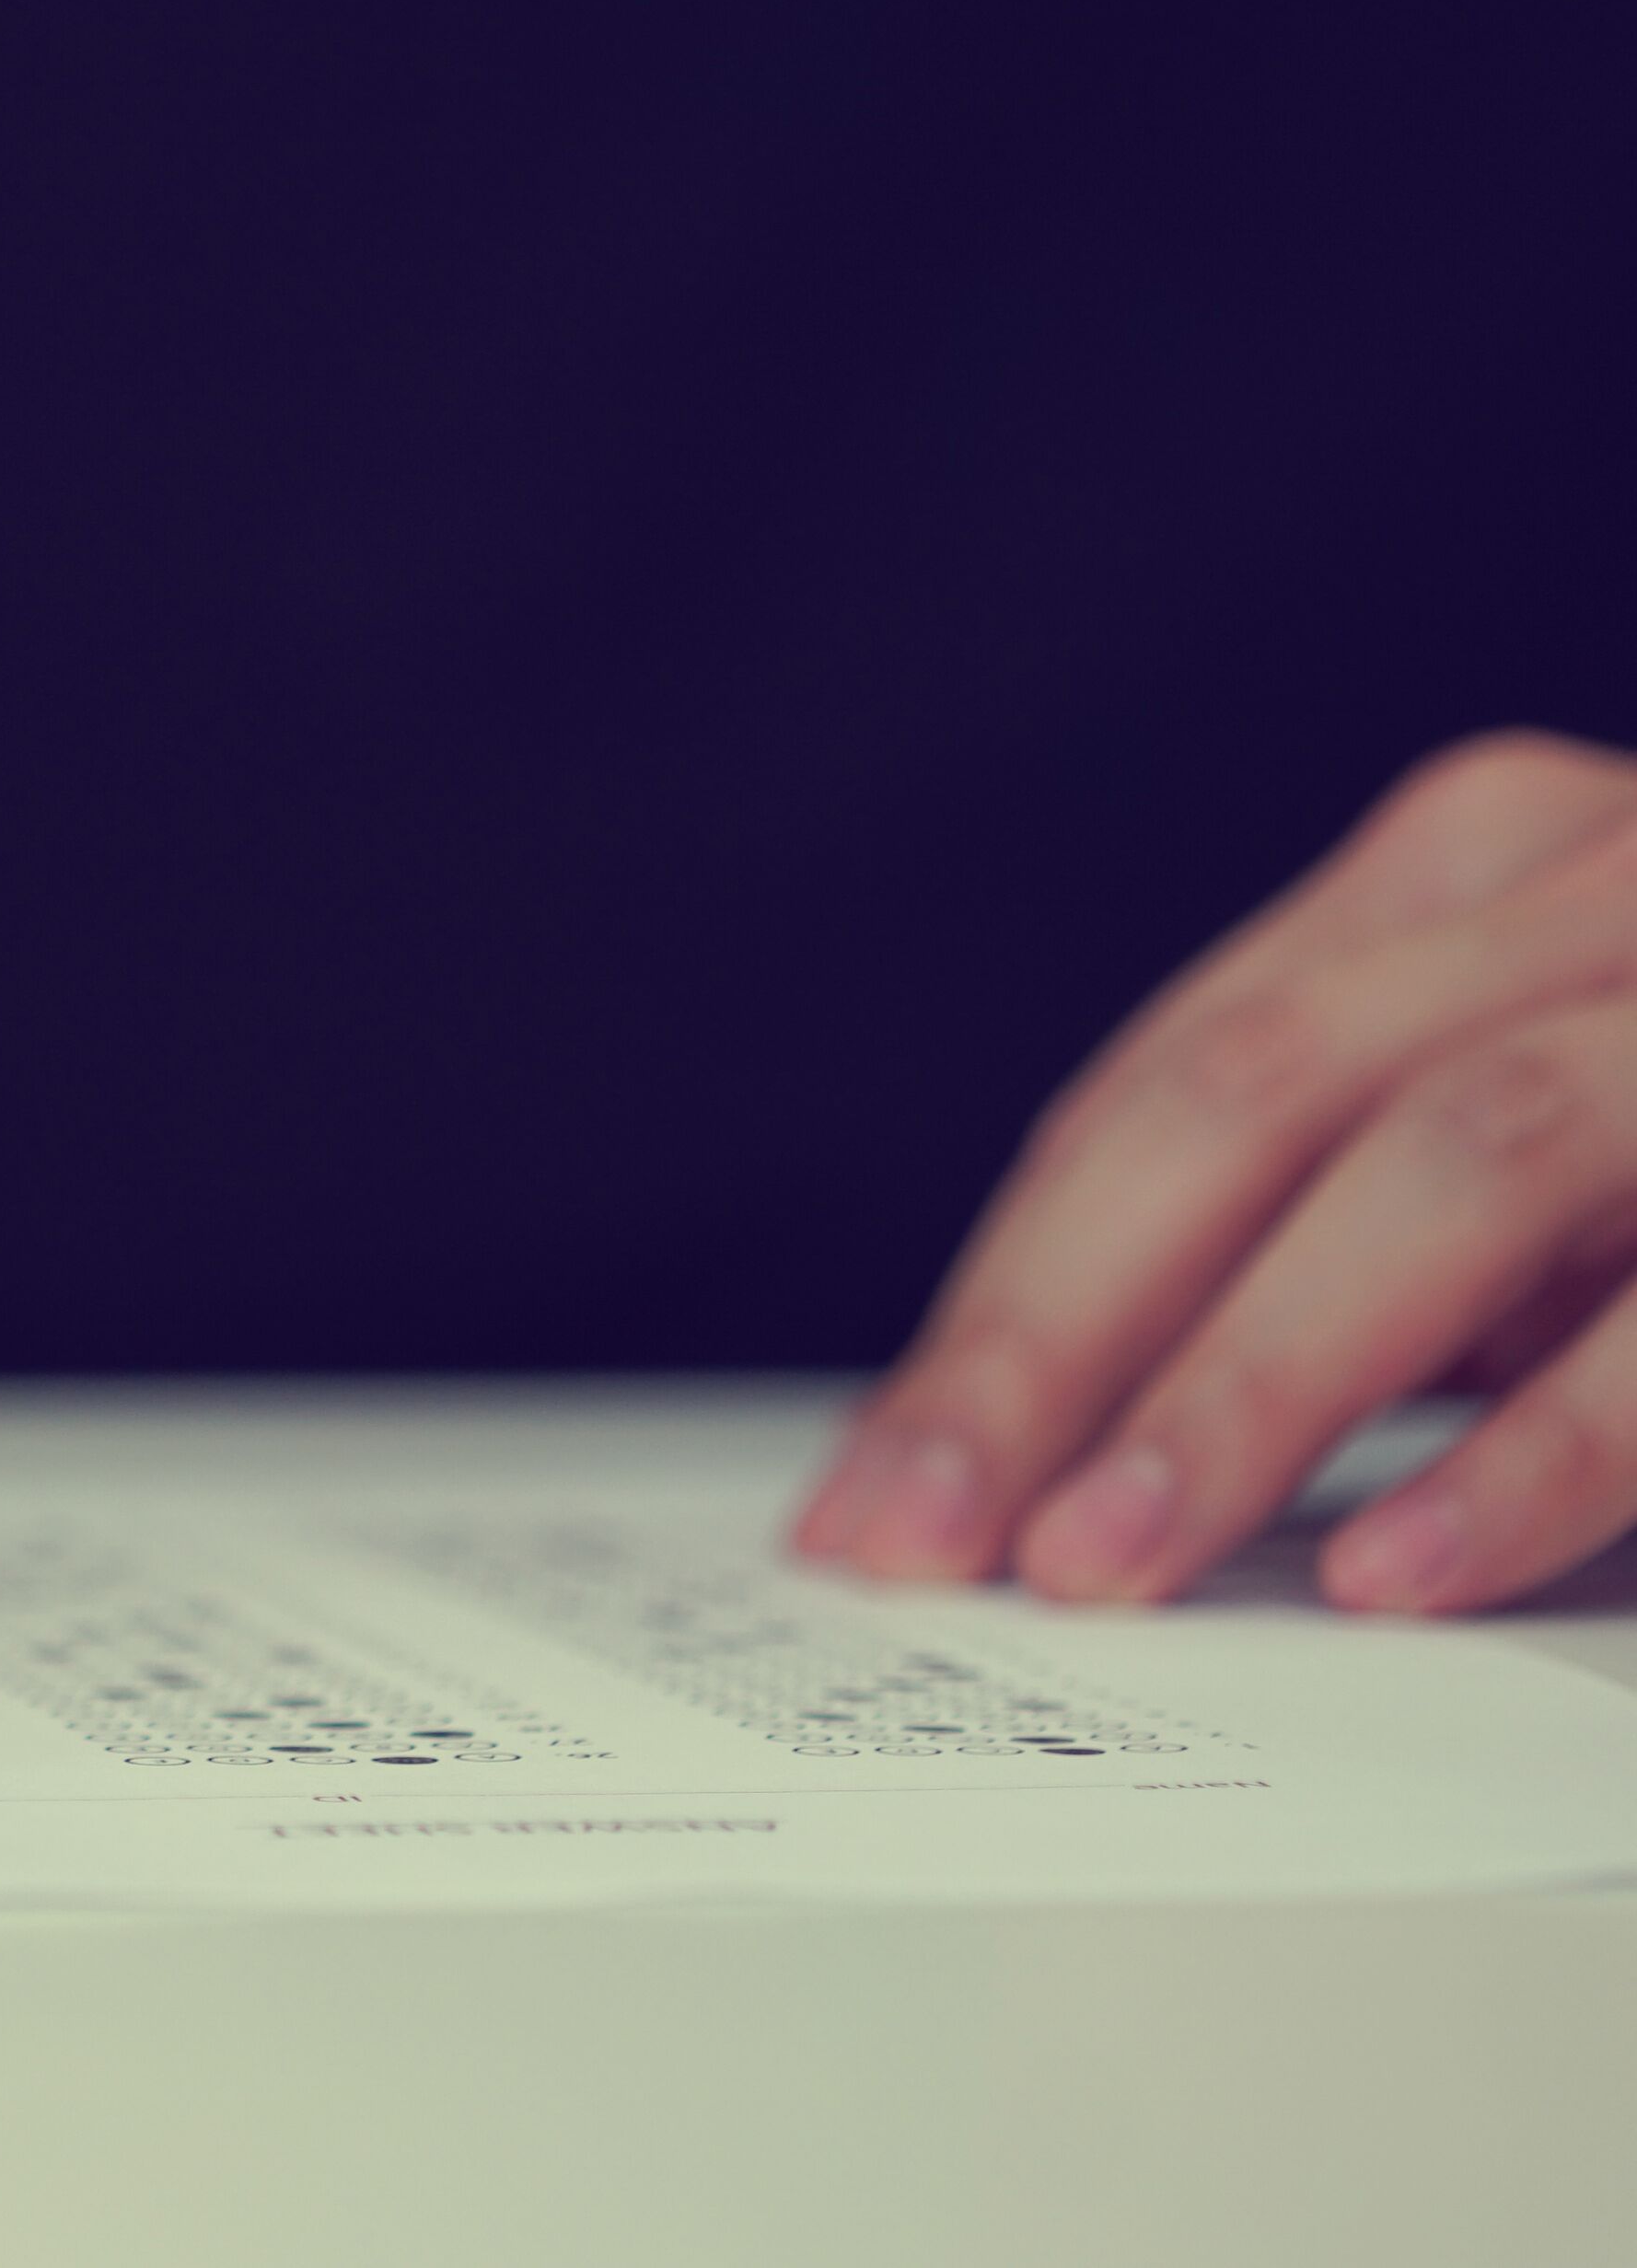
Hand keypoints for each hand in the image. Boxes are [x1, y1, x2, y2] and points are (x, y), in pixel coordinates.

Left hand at [795, 730, 1636, 1614]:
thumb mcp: (1552, 1144)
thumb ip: (1365, 1241)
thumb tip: (1064, 1449)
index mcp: (1479, 866)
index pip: (1171, 1090)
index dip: (1005, 1299)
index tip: (872, 1498)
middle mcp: (1606, 877)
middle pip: (1256, 1101)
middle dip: (1059, 1336)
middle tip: (925, 1545)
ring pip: (1456, 1149)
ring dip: (1261, 1383)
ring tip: (1111, 1565)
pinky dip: (1538, 1446)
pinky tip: (1407, 1568)